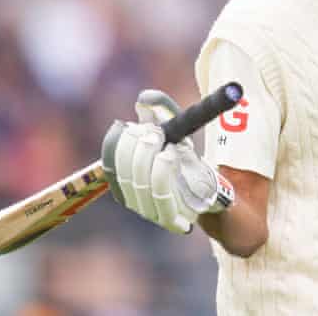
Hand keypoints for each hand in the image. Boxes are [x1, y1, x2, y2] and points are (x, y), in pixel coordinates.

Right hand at [101, 90, 233, 233]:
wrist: (209, 187)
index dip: (119, 143)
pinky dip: (164, 170)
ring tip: (167, 143)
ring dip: (152, 158)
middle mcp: (131, 197)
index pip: (109, 162)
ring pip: (141, 182)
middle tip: (154, 132)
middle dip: (138, 148)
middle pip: (124, 172)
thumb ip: (159, 109)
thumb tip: (144, 99)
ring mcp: (148, 211)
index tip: (132, 125)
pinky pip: (161, 194)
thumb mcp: (173, 128)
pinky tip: (172, 155)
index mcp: (123, 177)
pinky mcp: (169, 219)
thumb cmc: (184, 157)